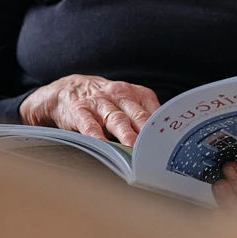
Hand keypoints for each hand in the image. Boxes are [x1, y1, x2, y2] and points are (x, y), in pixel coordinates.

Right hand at [19, 74, 159, 145]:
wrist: (68, 89)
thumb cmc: (105, 100)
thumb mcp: (126, 100)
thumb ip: (144, 114)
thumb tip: (165, 138)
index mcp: (135, 93)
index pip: (153, 110)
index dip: (162, 126)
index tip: (169, 142)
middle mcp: (119, 95)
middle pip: (138, 116)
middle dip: (148, 132)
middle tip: (156, 147)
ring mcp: (100, 103)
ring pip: (117, 119)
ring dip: (127, 134)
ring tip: (134, 148)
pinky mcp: (81, 111)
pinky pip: (90, 124)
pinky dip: (97, 136)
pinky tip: (103, 145)